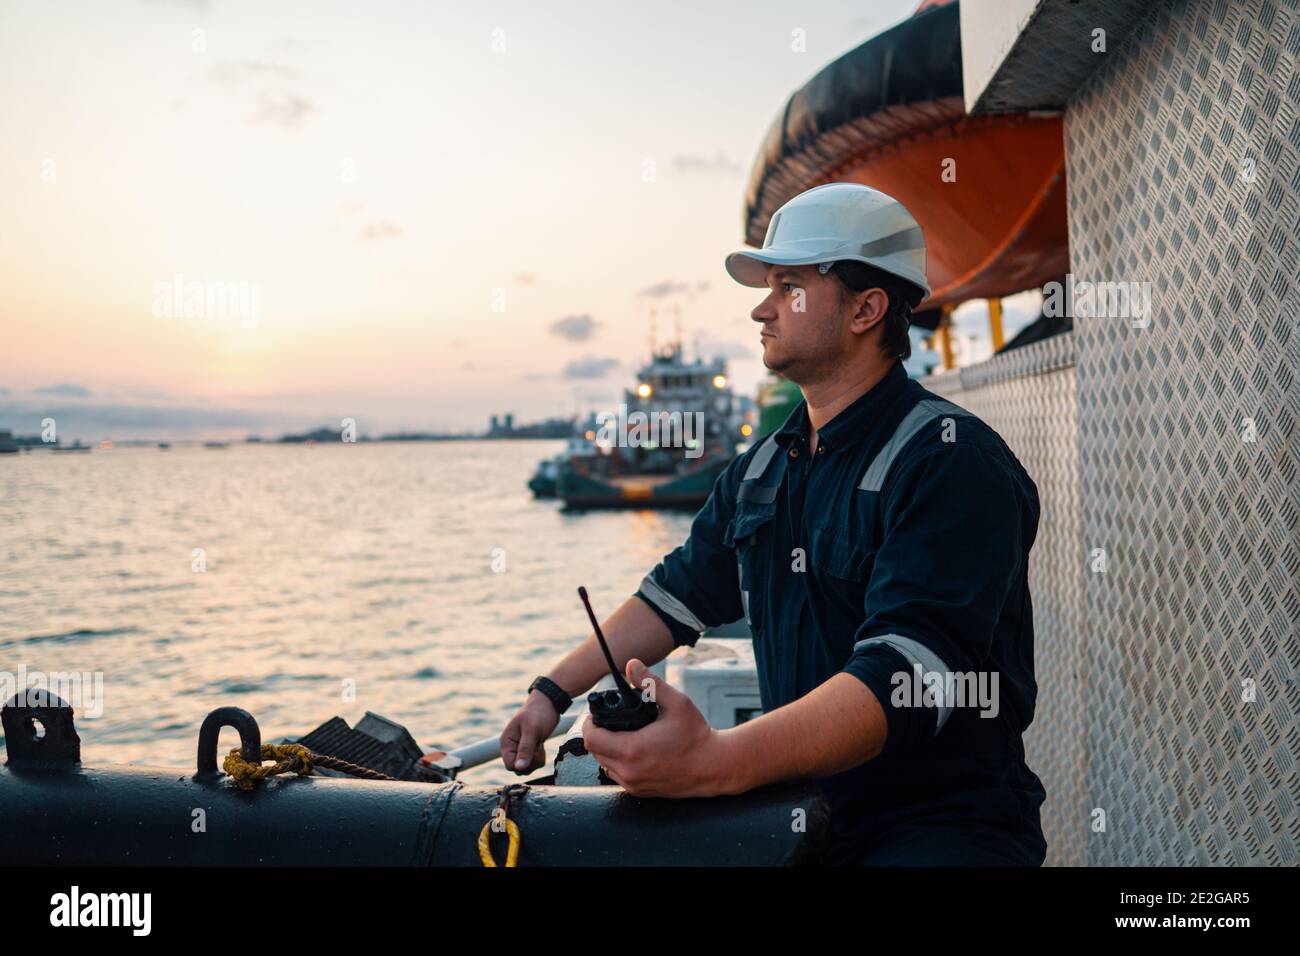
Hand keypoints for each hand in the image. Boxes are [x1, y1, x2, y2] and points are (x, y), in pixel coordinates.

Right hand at [499, 691, 559, 773]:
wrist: (549, 703)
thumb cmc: (539, 713)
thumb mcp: (532, 731)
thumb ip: (525, 749)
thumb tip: (519, 768)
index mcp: (507, 742)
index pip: (510, 765)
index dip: (522, 764)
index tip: (533, 754)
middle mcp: (511, 747)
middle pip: (518, 769)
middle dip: (531, 763)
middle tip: (538, 748)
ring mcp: (519, 749)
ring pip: (526, 767)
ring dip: (536, 760)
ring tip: (539, 744)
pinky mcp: (529, 749)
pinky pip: (532, 763)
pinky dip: (539, 757)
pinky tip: (541, 745)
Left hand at [582, 659, 738, 797]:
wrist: (715, 766)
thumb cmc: (697, 736)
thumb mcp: (677, 703)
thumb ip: (651, 683)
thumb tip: (632, 665)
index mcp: (632, 749)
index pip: (591, 739)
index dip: (589, 724)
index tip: (597, 715)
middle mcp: (629, 771)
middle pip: (595, 752)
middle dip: (598, 735)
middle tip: (610, 722)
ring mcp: (634, 784)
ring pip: (605, 766)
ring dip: (606, 750)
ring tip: (621, 735)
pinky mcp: (641, 792)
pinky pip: (618, 777)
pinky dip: (619, 763)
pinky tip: (632, 751)